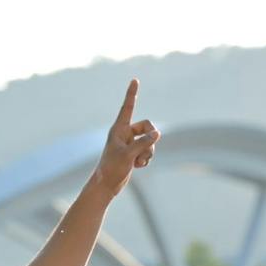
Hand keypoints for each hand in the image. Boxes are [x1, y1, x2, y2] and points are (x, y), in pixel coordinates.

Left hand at [91, 79, 159, 195]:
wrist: (106, 185)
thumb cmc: (112, 168)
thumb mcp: (129, 155)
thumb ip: (144, 143)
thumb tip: (158, 133)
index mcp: (119, 129)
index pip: (127, 107)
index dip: (132, 94)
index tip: (135, 80)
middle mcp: (125, 133)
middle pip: (147, 127)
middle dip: (151, 140)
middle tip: (146, 151)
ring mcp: (130, 143)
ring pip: (150, 141)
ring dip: (148, 152)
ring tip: (138, 162)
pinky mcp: (134, 153)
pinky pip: (148, 150)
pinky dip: (146, 159)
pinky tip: (137, 166)